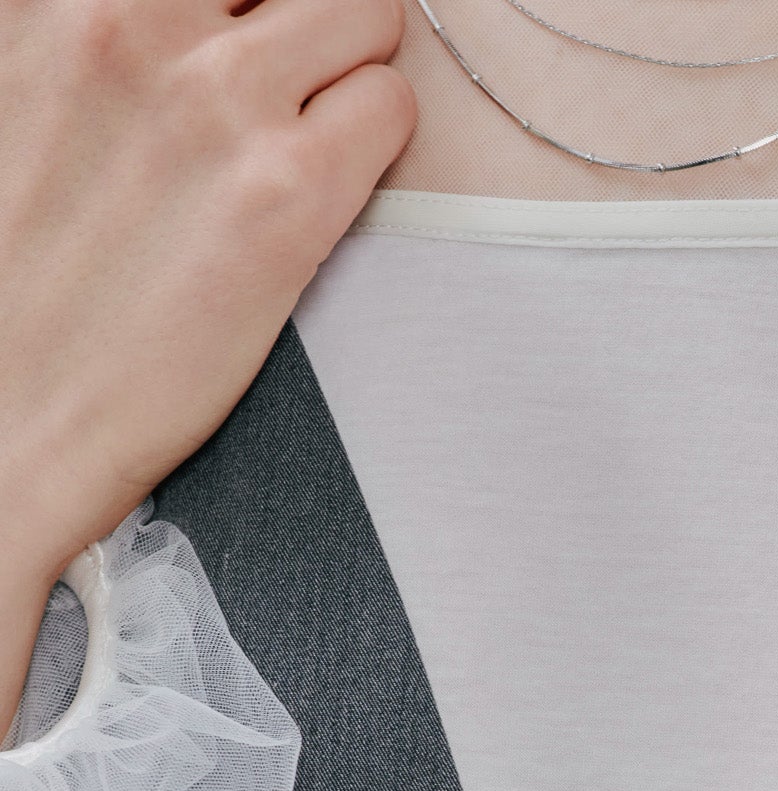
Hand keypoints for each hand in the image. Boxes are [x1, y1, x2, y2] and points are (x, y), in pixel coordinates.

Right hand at [0, 0, 414, 713]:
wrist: (7, 415)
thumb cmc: (13, 274)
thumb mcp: (13, 97)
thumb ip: (78, 41)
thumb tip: (157, 31)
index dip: (241, 3)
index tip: (245, 34)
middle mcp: (141, 23)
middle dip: (306, 15)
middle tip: (291, 80)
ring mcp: (221, 102)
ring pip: (365, 12)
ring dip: (354, 65)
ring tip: (316, 131)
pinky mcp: (289, 194)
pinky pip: (391, 107)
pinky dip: (378, 136)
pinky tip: (329, 187)